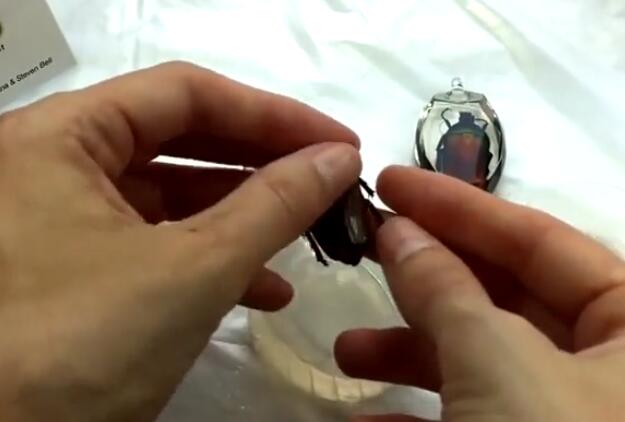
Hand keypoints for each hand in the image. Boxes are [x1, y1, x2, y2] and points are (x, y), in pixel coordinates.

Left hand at [0, 62, 360, 420]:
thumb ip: (274, 205)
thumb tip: (339, 159)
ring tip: (311, 232)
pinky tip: (266, 288)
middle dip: (264, 162)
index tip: (337, 143)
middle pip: (181, 139)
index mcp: (58, 138)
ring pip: (174, 196)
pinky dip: (214, 259)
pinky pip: (158, 242)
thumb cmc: (83, 346)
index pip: (184, 94)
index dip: (271, 113)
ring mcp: (63, 220)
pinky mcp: (79, 270)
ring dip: (247, 216)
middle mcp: (53, 166)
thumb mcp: (193, 269)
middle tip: (329, 178)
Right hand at [336, 166, 624, 420]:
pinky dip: (416, 413)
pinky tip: (368, 417)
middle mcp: (608, 368)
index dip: (460, 207)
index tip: (391, 182)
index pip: (541, 241)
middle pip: (503, 298)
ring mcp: (565, 416)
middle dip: (426, 279)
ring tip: (350, 351)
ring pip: (478, 361)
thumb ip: (446, 291)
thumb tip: (398, 231)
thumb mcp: (498, 362)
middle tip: (369, 248)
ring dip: (408, 353)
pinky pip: (470, 414)